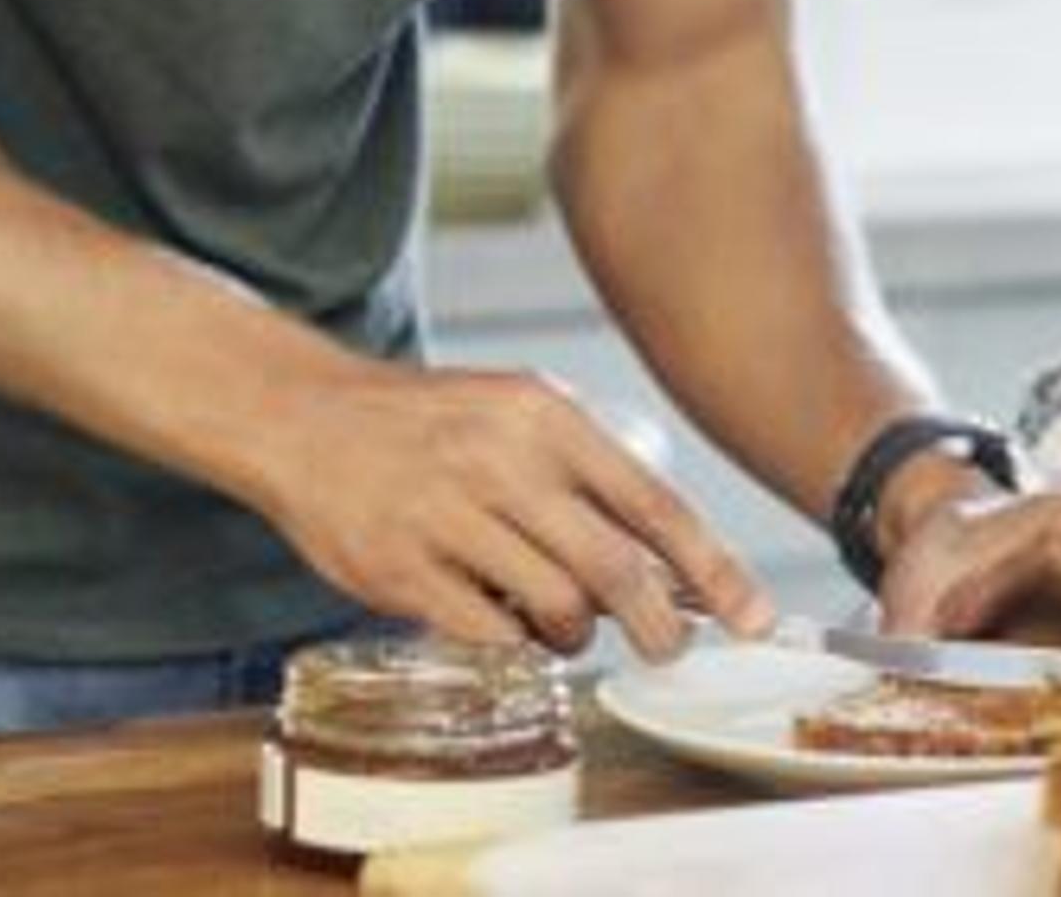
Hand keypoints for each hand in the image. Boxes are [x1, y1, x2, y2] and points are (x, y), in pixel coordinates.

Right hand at [239, 358, 767, 660]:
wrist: (305, 416)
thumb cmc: (429, 424)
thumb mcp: (517, 415)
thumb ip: (588, 477)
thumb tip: (673, 560)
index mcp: (544, 418)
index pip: (653, 504)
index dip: (713, 568)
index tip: (755, 615)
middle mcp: (500, 462)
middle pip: (615, 570)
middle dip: (659, 624)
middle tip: (670, 646)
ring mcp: (446, 516)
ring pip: (556, 607)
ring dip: (575, 633)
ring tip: (562, 621)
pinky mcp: (399, 568)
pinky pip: (488, 632)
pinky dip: (513, 641)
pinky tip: (504, 621)